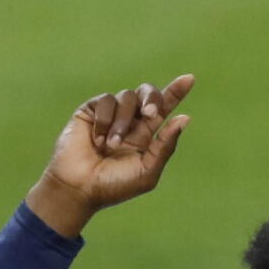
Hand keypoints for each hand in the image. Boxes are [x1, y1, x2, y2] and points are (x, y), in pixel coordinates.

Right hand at [26, 74, 194, 236]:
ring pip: (126, 97)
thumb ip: (165, 146)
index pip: (163, 107)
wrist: (79, 188)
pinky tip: (97, 140)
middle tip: (150, 115)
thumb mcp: (146, 172)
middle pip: (147, 92)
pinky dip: (104, 121)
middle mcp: (129, 121)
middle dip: (152, 98)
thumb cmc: (114, 186)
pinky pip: (105, 101)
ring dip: (122, 123)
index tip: (189, 79)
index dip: (176, 91)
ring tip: (111, 146)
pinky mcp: (90, 111)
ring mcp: (110, 114)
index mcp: (146, 134)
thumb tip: (184, 118)